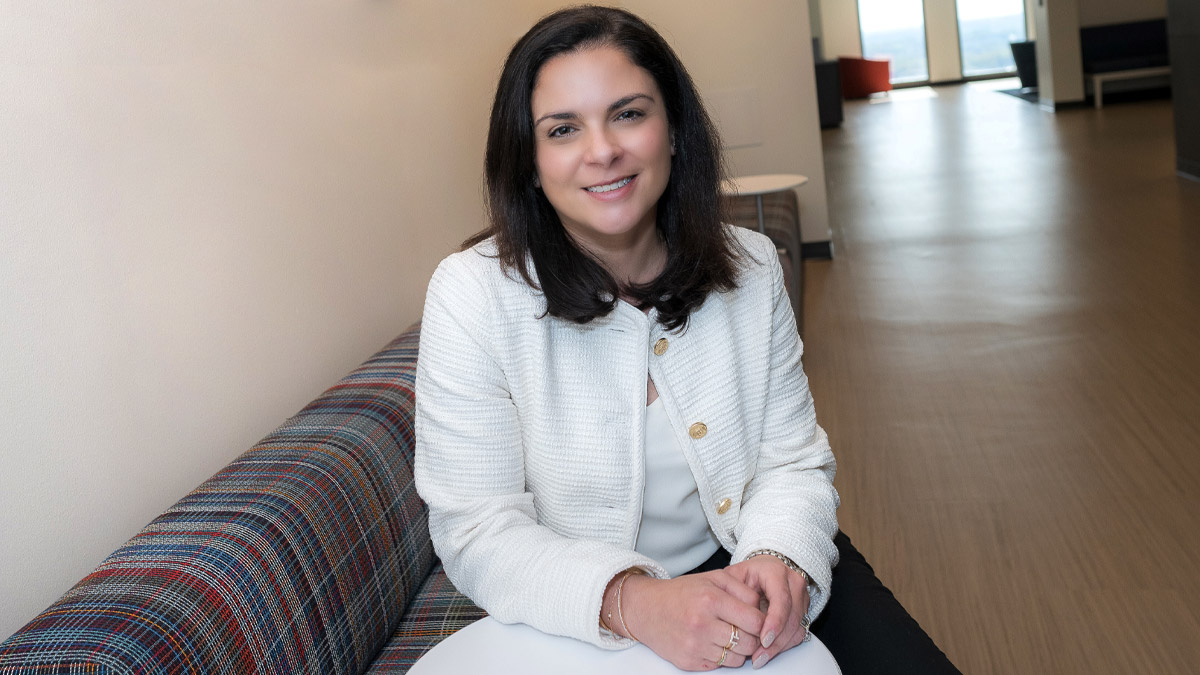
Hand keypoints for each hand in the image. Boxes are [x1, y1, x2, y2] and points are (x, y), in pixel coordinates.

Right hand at [619, 569, 766, 669]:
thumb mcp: (712, 579)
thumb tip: (763, 609)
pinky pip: (720, 666)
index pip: (755, 620)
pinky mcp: (689, 662)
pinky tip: (713, 643)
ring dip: (738, 650)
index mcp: (711, 599)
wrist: (646, 609)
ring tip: (728, 635)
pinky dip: (722, 657)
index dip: (763, 622)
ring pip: (737, 659)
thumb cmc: (681, 593)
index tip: (759, 620)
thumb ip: (742, 589)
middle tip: (746, 630)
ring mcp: (695, 646)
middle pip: (749, 642)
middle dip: (753, 638)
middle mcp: (703, 624)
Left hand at [723, 555, 810, 668]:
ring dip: (780, 645)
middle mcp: (793, 583)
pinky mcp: (803, 610)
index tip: (763, 639)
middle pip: (791, 617)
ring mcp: (801, 596)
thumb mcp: (735, 576)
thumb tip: (730, 617)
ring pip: (797, 627)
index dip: (774, 621)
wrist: (765, 570)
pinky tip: (770, 651)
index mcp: (776, 572)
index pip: (781, 599)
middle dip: (776, 640)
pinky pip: (798, 632)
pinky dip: (785, 644)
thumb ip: (731, 593)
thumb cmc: (748, 574)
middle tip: (759, 655)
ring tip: (761, 657)